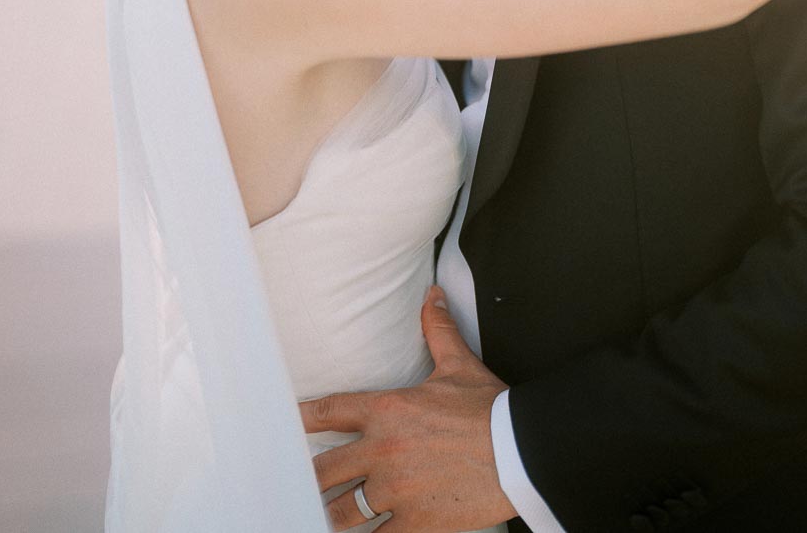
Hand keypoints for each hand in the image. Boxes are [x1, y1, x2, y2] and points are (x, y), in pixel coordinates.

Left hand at [301, 287, 516, 530]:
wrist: (519, 451)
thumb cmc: (488, 408)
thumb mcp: (459, 365)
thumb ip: (438, 331)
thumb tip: (433, 296)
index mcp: (388, 410)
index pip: (332, 411)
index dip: (304, 417)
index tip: (286, 423)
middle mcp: (384, 450)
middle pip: (327, 469)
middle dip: (312, 477)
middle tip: (298, 482)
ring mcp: (397, 490)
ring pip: (345, 511)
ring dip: (333, 515)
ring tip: (319, 517)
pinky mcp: (415, 522)